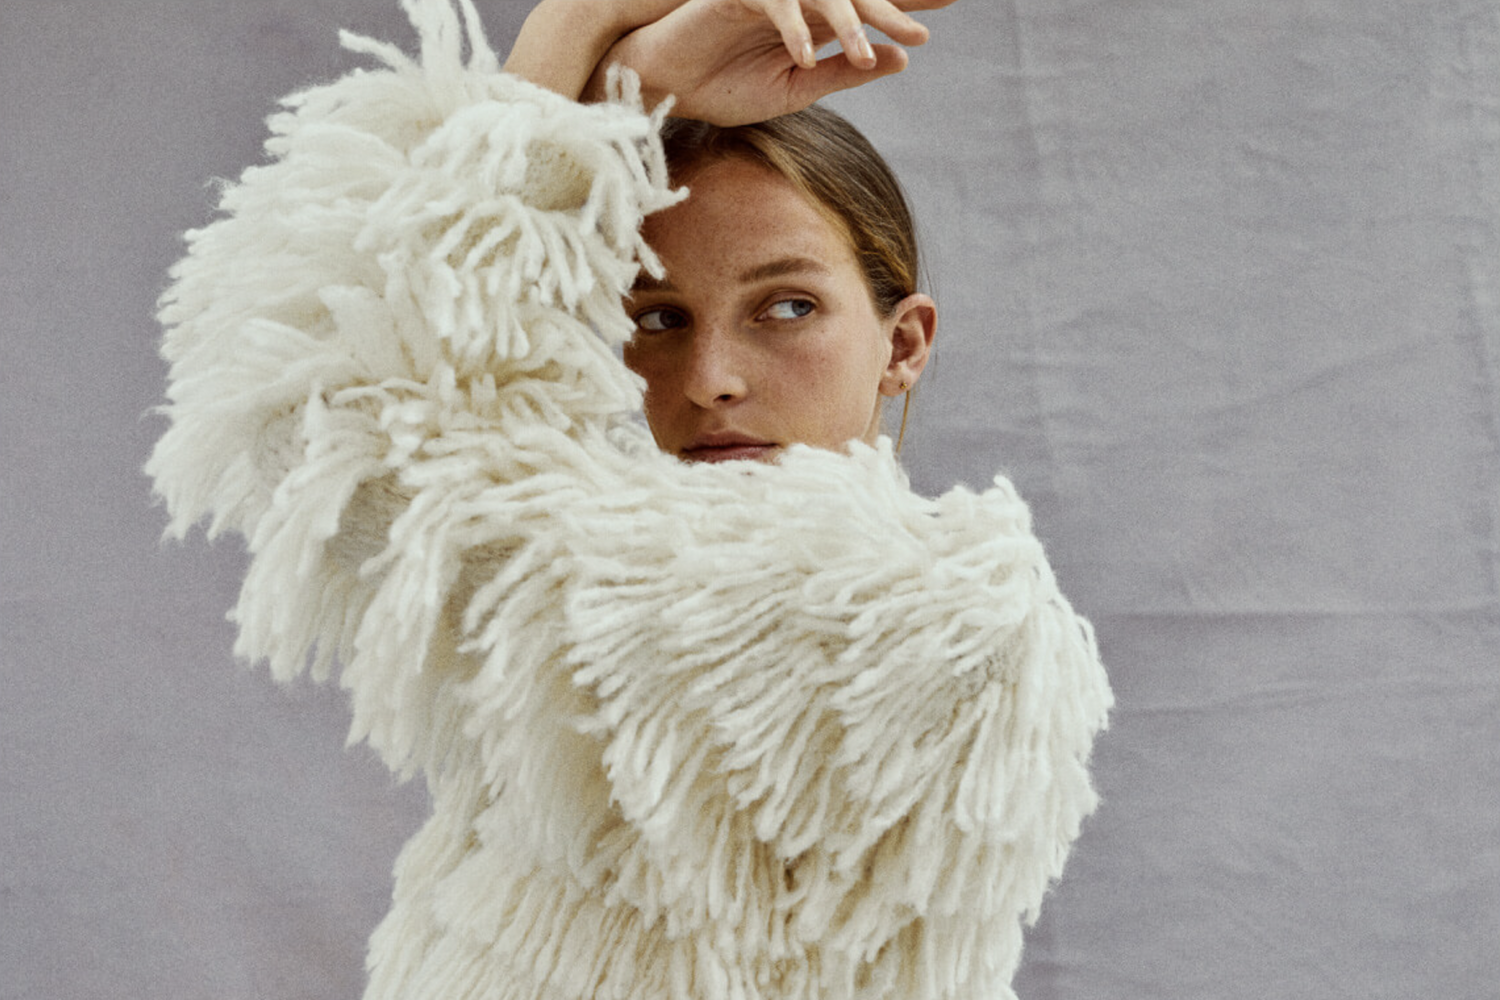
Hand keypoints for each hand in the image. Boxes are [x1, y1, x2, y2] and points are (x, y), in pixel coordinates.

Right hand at [584, 0, 956, 125]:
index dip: (907, 5)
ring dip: (851, 20)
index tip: (950, 3)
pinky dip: (791, 30)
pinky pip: (774, 7)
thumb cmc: (723, 85)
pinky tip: (806, 56)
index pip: (869, 5)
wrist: (664, 86)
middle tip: (941, 2)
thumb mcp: (797, 88)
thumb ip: (847, 71)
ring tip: (873, 49)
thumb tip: (902, 58)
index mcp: (816, 21)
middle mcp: (799, 0)